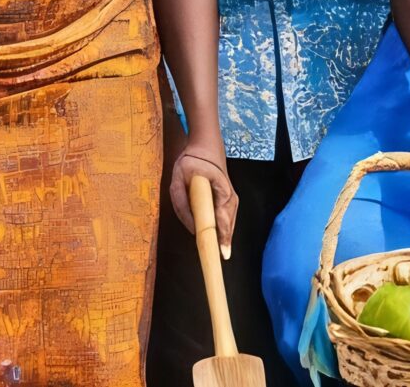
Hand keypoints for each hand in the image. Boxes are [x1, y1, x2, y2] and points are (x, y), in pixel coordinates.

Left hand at [167, 139, 236, 254]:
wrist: (206, 147)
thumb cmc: (191, 162)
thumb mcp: (178, 180)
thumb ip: (182, 206)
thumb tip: (192, 230)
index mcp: (220, 190)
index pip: (222, 219)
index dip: (221, 238)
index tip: (221, 255)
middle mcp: (230, 197)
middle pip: (228, 225)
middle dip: (224, 243)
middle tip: (218, 262)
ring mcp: (232, 198)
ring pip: (229, 223)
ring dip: (224, 238)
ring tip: (219, 254)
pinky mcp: (228, 200)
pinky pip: (227, 219)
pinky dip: (223, 230)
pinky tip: (219, 241)